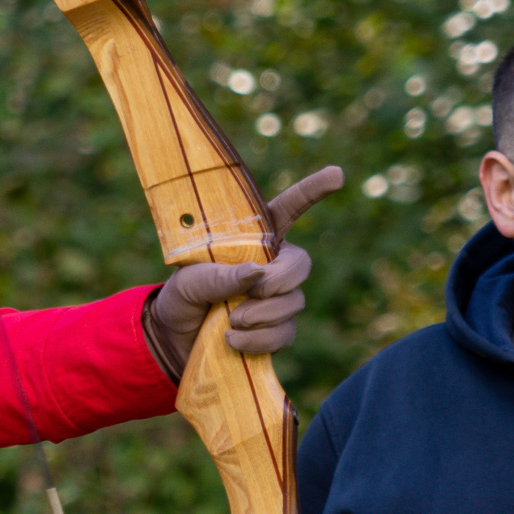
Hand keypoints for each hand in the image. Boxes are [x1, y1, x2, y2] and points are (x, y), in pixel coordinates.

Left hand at [144, 166, 343, 377]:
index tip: (336, 174)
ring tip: (230, 320)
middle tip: (251, 291)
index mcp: (254, 239)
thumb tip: (257, 274)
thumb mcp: (189, 281)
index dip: (312, 191)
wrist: (176, 338)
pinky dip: (258, 340)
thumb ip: (219, 276)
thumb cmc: (184, 296)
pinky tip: (232, 339)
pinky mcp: (278, 329)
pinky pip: (284, 333)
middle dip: (279, 280)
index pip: (288, 210)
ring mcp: (279, 299)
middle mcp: (273, 265)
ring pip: (293, 303)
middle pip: (301, 265)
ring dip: (260, 315)